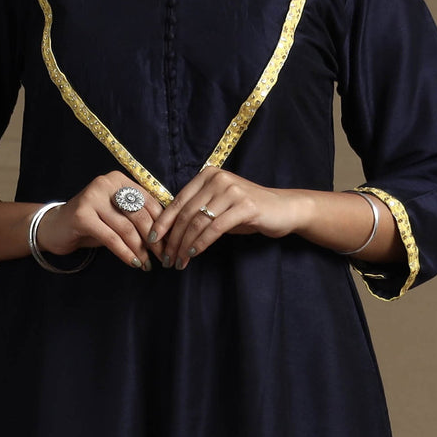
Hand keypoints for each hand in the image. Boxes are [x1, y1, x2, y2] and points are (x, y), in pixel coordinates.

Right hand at [35, 171, 164, 270]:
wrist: (55, 227)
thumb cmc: (92, 222)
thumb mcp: (116, 215)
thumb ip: (136, 218)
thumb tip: (166, 235)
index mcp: (118, 179)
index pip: (148, 201)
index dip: (162, 224)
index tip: (170, 243)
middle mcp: (105, 183)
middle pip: (139, 214)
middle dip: (154, 239)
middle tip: (163, 257)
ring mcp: (92, 197)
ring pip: (126, 228)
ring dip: (140, 250)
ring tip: (147, 264)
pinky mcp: (82, 215)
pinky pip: (111, 237)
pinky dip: (124, 252)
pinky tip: (133, 263)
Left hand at [151, 167, 302, 270]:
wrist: (284, 208)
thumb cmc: (247, 209)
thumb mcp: (219, 205)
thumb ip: (198, 210)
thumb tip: (168, 230)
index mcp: (208, 174)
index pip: (179, 200)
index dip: (164, 222)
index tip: (152, 239)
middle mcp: (218, 178)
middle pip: (187, 213)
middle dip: (173, 239)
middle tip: (166, 258)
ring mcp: (232, 191)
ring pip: (198, 222)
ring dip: (185, 245)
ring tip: (178, 262)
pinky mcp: (245, 206)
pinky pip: (215, 228)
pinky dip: (201, 244)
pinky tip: (194, 255)